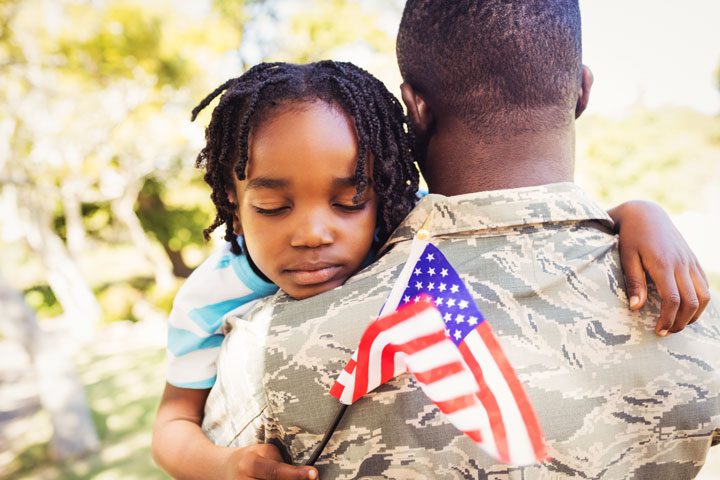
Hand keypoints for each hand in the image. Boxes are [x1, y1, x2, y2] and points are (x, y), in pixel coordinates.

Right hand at [224, 444, 317, 479]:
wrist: (227, 469)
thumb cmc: (252, 457)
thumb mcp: (265, 452)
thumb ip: (281, 462)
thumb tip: (305, 474)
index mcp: (250, 463)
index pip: (276, 471)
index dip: (296, 474)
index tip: (313, 474)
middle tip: (311, 478)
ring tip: (295, 478)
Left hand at [610, 201, 709, 335]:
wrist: (645, 214)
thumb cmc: (631, 236)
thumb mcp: (626, 257)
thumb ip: (634, 282)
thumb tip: (635, 308)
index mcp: (663, 264)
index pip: (673, 299)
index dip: (668, 319)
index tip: (659, 331)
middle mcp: (681, 264)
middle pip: (692, 301)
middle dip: (682, 322)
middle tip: (667, 332)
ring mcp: (690, 261)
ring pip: (704, 295)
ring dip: (694, 314)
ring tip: (678, 324)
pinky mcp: (693, 260)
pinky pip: (704, 285)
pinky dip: (700, 301)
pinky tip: (687, 309)